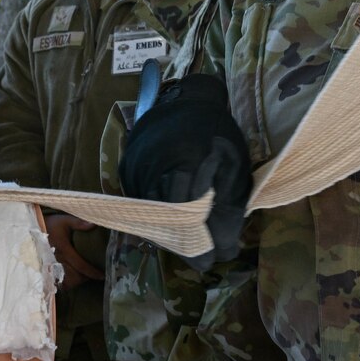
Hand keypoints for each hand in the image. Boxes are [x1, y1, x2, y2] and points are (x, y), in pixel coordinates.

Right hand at [45, 214, 101, 288]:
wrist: (30, 231)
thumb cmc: (48, 225)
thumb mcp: (63, 221)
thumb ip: (78, 223)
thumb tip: (94, 224)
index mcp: (64, 250)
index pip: (81, 265)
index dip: (92, 272)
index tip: (102, 275)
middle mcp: (58, 261)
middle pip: (76, 277)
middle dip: (86, 277)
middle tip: (93, 275)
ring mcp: (50, 267)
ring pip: (67, 281)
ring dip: (76, 281)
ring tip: (83, 276)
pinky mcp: (45, 270)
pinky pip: (57, 283)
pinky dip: (65, 283)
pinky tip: (70, 279)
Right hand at [119, 73, 250, 270]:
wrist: (183, 101)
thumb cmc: (216, 133)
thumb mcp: (234, 168)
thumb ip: (229, 209)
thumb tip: (224, 252)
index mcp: (182, 164)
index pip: (184, 219)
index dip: (197, 243)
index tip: (210, 258)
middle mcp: (150, 169)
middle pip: (164, 222)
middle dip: (184, 241)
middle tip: (204, 250)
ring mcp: (133, 170)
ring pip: (150, 216)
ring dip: (171, 229)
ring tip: (192, 231)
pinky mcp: (125, 171)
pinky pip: (142, 204)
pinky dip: (158, 214)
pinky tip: (176, 213)